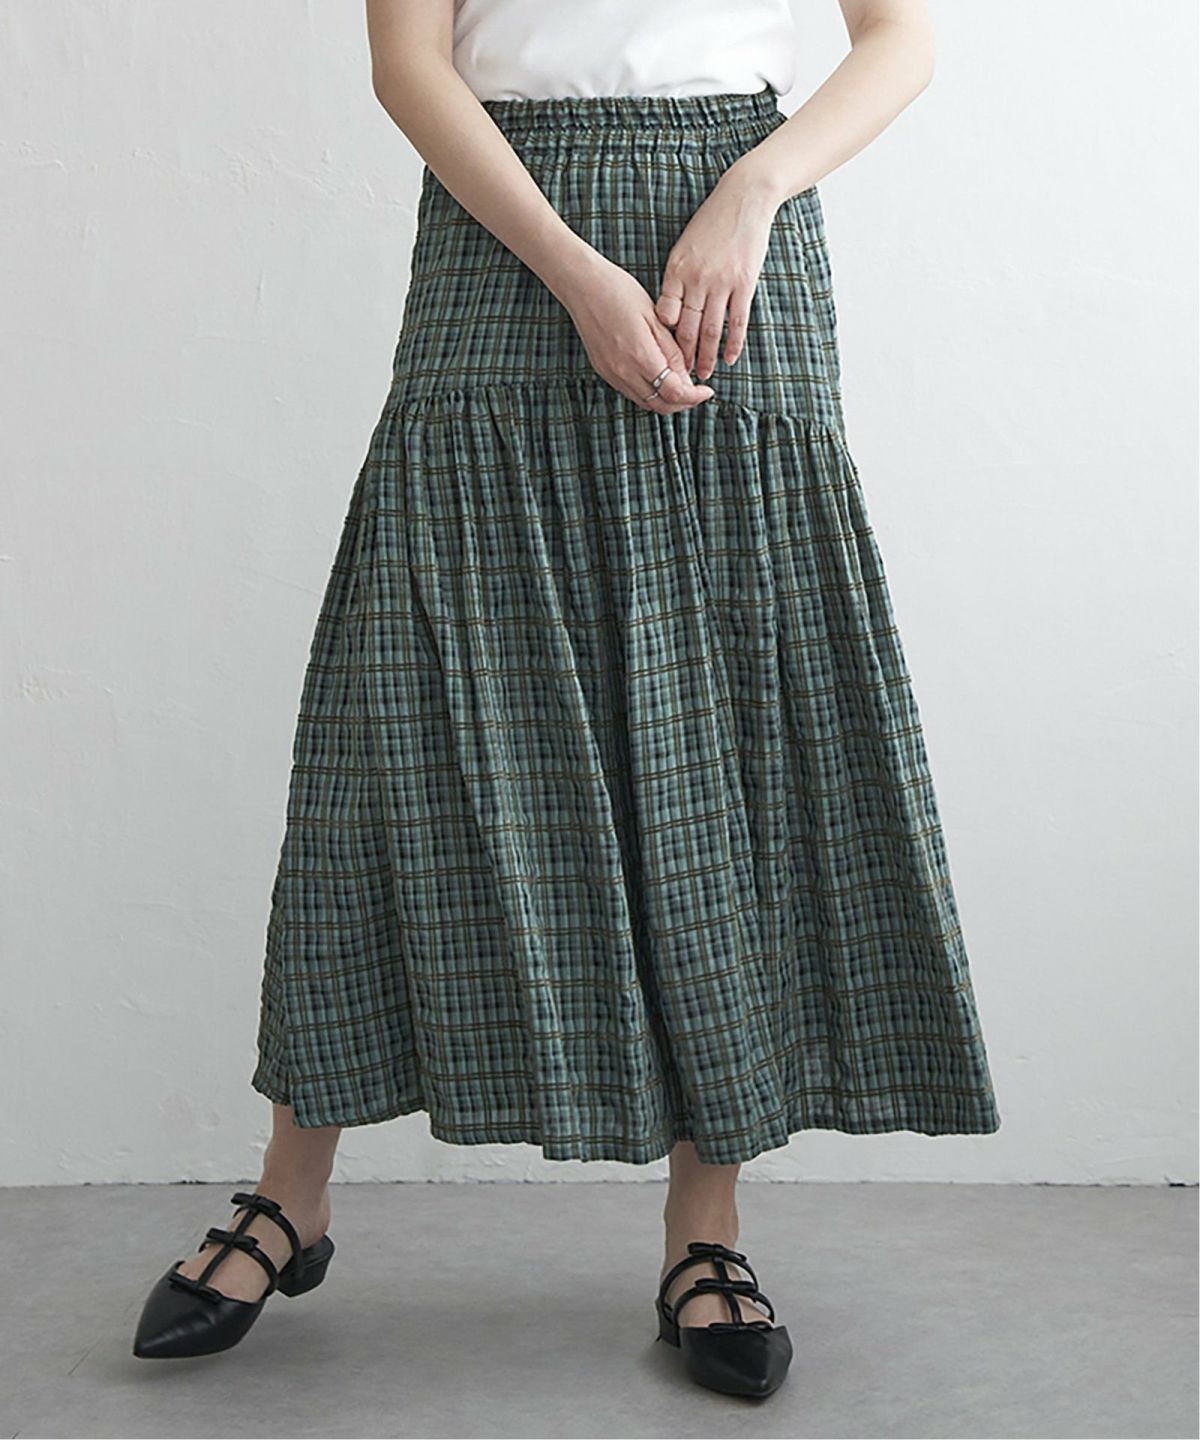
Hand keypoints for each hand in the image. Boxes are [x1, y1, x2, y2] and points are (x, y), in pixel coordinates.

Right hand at [557, 252, 715, 413]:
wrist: (582, 286)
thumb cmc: (619, 291)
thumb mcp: (654, 316)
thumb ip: (671, 349)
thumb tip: (686, 375)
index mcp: (640, 355)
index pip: (674, 392)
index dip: (694, 397)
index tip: (706, 391)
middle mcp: (623, 371)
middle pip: (661, 405)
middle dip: (683, 403)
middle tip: (696, 392)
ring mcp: (611, 373)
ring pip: (646, 403)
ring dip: (666, 400)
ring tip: (680, 385)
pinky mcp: (604, 371)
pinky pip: (631, 392)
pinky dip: (649, 392)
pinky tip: (658, 378)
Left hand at [654, 170, 780, 380]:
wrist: (744, 198)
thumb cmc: (710, 224)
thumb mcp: (683, 248)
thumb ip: (675, 280)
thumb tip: (668, 315)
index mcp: (676, 270)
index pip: (666, 315)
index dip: (664, 340)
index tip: (662, 358)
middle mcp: (696, 279)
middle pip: (687, 328)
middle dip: (683, 358)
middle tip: (680, 380)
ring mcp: (721, 282)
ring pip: (711, 330)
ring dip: (706, 357)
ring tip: (703, 376)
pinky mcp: (744, 283)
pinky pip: (737, 321)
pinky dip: (733, 343)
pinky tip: (729, 359)